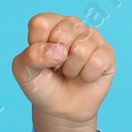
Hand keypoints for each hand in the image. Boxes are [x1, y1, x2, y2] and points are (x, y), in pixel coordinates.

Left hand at [11, 13, 114, 130]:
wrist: (61, 109)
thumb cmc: (42, 84)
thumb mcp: (23, 71)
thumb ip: (31, 56)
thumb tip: (59, 50)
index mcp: (50, 23)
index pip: (41, 23)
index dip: (37, 46)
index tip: (38, 58)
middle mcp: (72, 25)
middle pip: (62, 34)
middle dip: (56, 60)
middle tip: (57, 66)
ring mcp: (92, 37)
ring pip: (81, 49)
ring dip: (72, 69)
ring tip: (70, 72)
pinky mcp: (107, 53)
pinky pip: (98, 61)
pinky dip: (87, 76)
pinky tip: (85, 76)